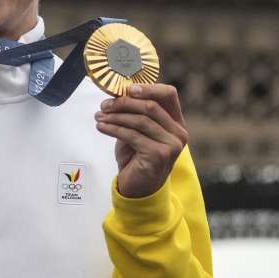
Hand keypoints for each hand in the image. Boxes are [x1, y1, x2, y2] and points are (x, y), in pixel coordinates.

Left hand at [94, 84, 188, 198]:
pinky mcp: (158, 155)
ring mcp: (171, 145)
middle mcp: (179, 133)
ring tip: (99, 116)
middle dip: (124, 103)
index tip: (127, 89)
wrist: (138, 189)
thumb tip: (118, 92)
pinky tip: (102, 127)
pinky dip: (114, 129)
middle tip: (104, 105)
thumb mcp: (137, 130)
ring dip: (116, 116)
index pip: (169, 94)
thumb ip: (134, 112)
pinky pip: (132, 135)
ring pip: (140, 120)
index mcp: (176, 122)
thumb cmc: (137, 157)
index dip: (148, 88)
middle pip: (151, 106)